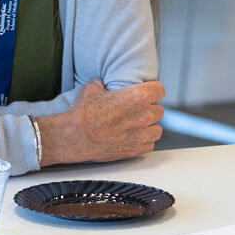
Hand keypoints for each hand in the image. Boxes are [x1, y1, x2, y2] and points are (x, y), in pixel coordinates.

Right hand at [37, 79, 164, 166]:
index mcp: (137, 97)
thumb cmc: (82, 114)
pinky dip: (144, 140)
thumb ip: (103, 85)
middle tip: (136, 109)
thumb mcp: (91, 89)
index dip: (152, 89)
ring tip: (136, 124)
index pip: (159, 90)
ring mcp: (142, 134)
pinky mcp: (136, 149)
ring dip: (149, 126)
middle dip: (149, 108)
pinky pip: (150, 144)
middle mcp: (144, 115)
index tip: (147, 91)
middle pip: (159, 109)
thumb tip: (103, 85)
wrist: (75, 136)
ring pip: (157, 128)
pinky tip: (133, 137)